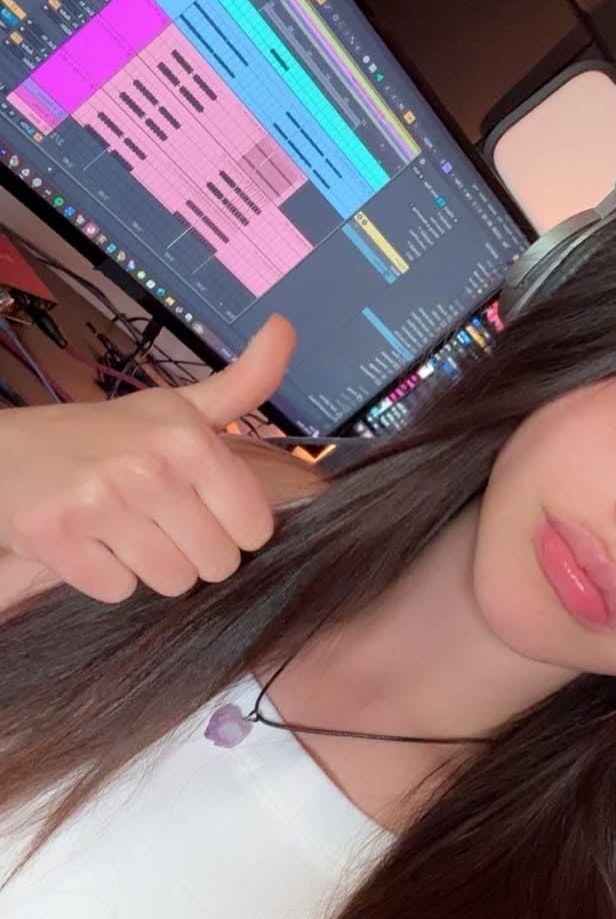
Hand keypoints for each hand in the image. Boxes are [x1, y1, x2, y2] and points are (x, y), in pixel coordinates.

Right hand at [0, 313, 296, 602]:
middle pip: (217, 562)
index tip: (201, 507)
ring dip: (149, 567)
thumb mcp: (178, 407)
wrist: (8, 453)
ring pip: (171, 581)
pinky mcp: (57, 537)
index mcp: (189, 438)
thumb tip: (285, 327)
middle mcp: (150, 467)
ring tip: (122, 529)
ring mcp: (100, 503)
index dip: (231, 527)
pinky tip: (88, 541)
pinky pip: (117, 591)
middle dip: (191, 551)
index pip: (254, 528)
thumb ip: (244, 382)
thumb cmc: (106, 436)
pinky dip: (104, 576)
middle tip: (155, 520)